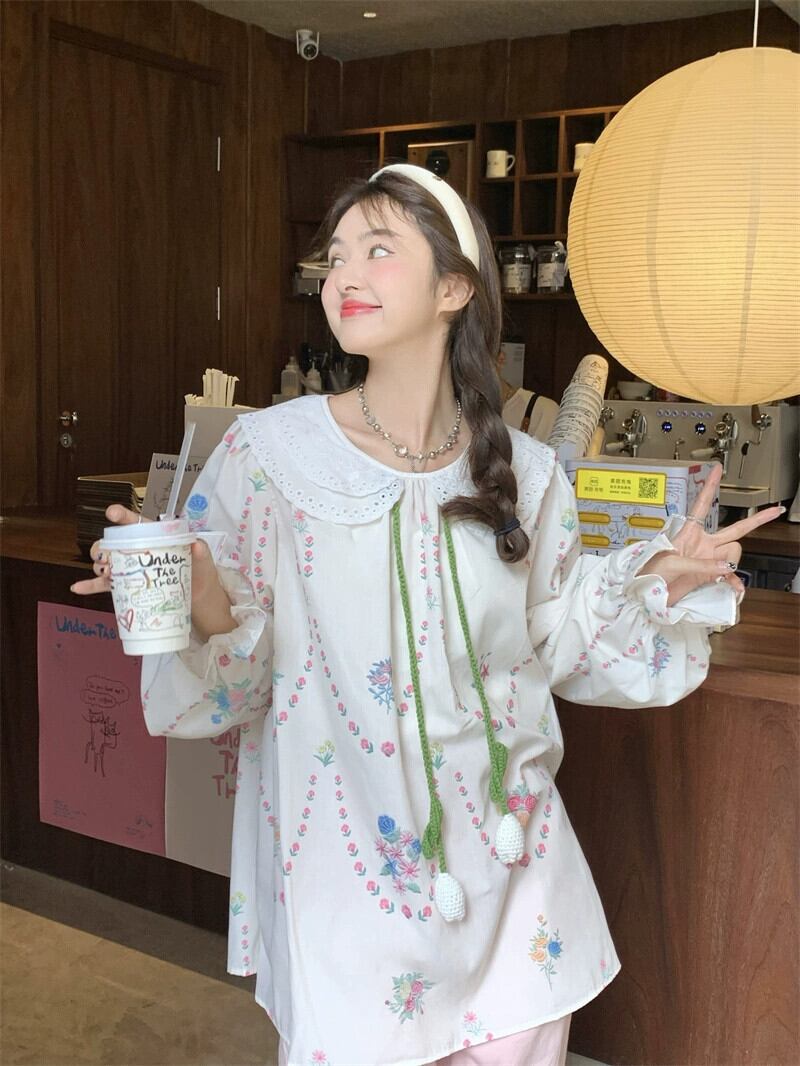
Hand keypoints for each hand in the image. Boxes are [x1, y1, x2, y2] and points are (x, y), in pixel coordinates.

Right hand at [70, 505, 234, 639]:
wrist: (198, 597)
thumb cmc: (199, 572)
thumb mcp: (203, 559)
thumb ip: (200, 550)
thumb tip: (196, 544)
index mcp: (153, 537)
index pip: (135, 522)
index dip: (121, 515)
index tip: (111, 512)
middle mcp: (137, 550)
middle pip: (110, 543)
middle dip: (102, 548)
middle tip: (108, 560)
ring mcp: (130, 568)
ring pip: (104, 562)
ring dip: (99, 566)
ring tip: (107, 574)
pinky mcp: (127, 586)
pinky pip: (104, 585)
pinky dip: (89, 585)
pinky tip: (77, 588)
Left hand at [637, 463, 783, 606]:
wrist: (647, 595)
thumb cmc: (651, 573)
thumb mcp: (671, 562)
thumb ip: (699, 564)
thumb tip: (724, 566)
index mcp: (689, 533)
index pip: (702, 505)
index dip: (710, 486)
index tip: (717, 469)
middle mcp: (702, 543)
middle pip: (735, 529)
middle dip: (757, 520)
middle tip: (775, 510)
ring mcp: (708, 559)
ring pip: (734, 554)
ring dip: (730, 563)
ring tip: (715, 572)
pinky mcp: (709, 575)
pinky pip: (730, 576)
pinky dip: (733, 582)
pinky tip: (734, 589)